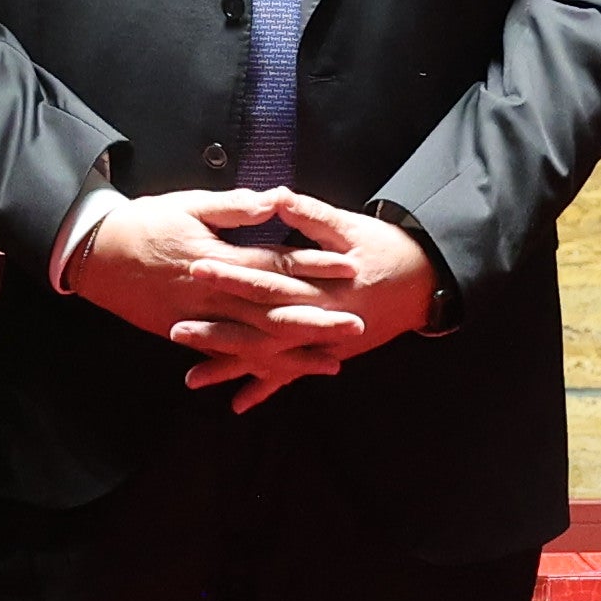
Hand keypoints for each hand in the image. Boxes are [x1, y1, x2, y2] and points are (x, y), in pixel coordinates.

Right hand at [65, 191, 355, 360]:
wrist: (97, 256)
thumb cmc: (145, 223)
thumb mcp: (188, 204)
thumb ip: (233, 207)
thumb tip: (273, 201)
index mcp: (218, 259)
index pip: (276, 265)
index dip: (314, 267)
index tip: (348, 268)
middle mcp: (213, 296)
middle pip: (273, 312)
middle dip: (317, 320)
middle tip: (357, 324)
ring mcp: (199, 321)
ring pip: (254, 344)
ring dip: (294, 354)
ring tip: (332, 360)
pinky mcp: (187, 335)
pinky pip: (227, 358)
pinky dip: (254, 371)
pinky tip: (280, 377)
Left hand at [182, 194, 440, 409]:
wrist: (423, 283)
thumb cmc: (385, 249)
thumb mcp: (350, 227)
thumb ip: (312, 215)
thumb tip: (278, 196)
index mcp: (320, 285)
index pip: (268, 279)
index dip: (232, 274)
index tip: (197, 268)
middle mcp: (317, 320)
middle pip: (260, 327)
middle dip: (218, 331)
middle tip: (176, 329)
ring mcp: (321, 342)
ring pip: (270, 359)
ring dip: (232, 368)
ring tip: (192, 379)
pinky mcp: (327, 353)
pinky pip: (293, 375)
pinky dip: (267, 389)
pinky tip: (239, 404)